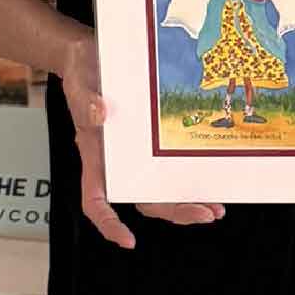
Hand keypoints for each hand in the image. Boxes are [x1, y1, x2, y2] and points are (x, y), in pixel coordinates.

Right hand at [60, 30, 223, 249]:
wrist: (90, 54)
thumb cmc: (80, 71)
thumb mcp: (79, 82)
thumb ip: (85, 101)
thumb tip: (100, 113)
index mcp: (95, 154)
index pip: (96, 200)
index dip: (109, 223)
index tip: (127, 240)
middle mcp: (117, 159)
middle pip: (142, 198)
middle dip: (173, 210)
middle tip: (205, 214)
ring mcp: (134, 150)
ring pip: (160, 186)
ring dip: (187, 199)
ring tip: (214, 207)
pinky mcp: (149, 137)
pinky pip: (169, 162)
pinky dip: (188, 172)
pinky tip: (208, 176)